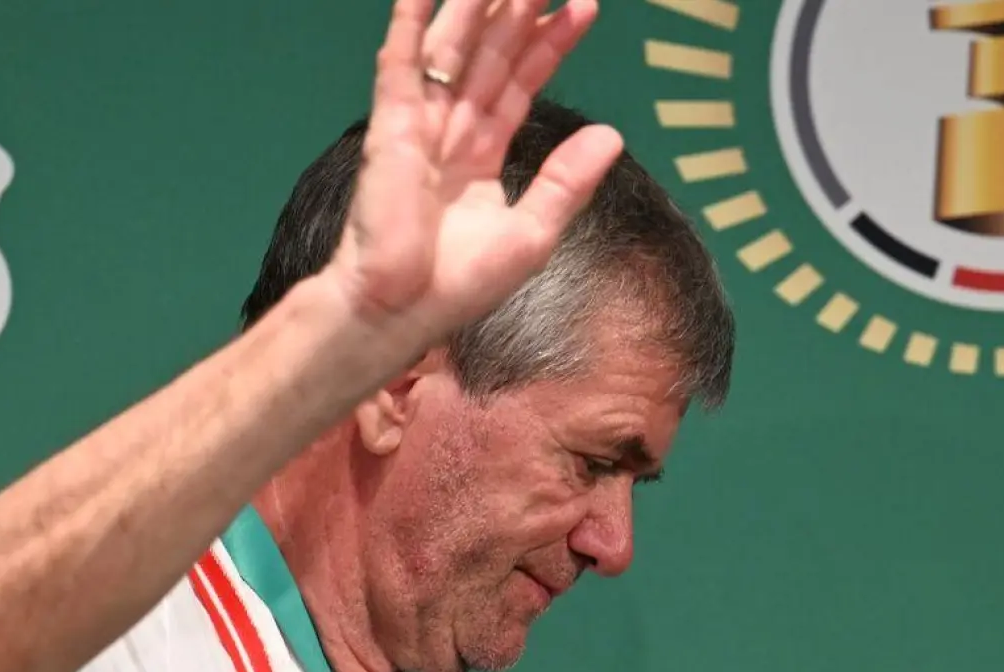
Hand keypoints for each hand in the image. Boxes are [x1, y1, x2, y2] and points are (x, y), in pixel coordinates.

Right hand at [326, 0, 622, 343]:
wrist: (398, 309)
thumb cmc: (456, 285)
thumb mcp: (532, 233)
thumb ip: (567, 181)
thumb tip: (612, 134)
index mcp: (481, 156)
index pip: (519, 85)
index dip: (550, 46)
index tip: (583, 8)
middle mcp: (450, 132)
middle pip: (490, 54)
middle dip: (520, 11)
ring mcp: (419, 124)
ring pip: (453, 47)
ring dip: (478, 4)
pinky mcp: (392, 124)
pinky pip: (403, 60)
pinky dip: (412, 19)